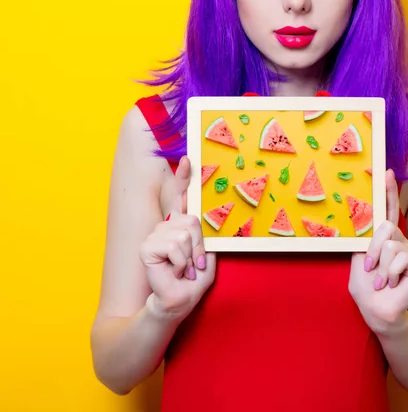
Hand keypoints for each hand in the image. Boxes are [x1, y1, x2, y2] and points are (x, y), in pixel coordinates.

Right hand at [140, 156, 215, 320]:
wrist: (174, 304)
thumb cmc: (190, 283)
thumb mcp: (205, 258)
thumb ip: (203, 238)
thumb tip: (200, 216)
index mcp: (180, 226)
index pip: (180, 197)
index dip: (183, 177)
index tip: (187, 158)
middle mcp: (166, 227)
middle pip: (192, 219)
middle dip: (199, 245)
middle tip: (194, 265)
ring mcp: (155, 235)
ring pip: (184, 233)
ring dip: (189, 258)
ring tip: (183, 271)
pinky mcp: (146, 247)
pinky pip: (174, 245)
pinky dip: (179, 262)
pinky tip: (173, 272)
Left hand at [349, 169, 407, 336]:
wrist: (377, 311)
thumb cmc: (366, 288)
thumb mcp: (357, 259)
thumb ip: (362, 240)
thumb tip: (363, 219)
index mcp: (383, 238)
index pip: (387, 211)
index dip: (387, 191)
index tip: (385, 172)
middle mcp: (399, 241)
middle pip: (385, 225)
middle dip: (373, 249)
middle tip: (370, 269)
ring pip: (391, 243)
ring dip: (380, 267)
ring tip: (381, 281)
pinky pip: (402, 257)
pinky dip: (391, 273)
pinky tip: (392, 283)